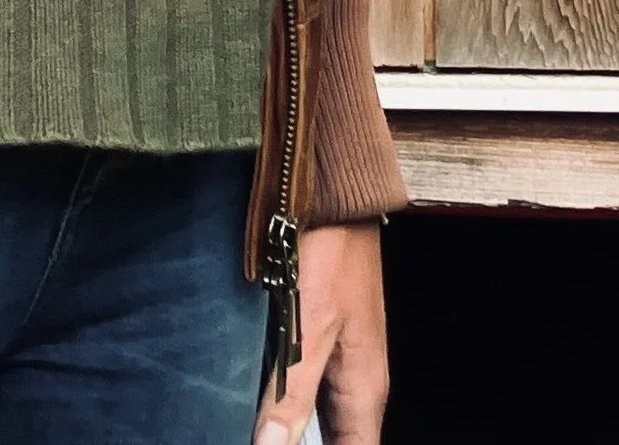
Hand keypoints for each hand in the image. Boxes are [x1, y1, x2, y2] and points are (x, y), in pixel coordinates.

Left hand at [255, 223, 388, 444]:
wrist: (337, 198)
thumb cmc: (331, 255)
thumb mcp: (307, 328)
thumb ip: (292, 393)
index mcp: (364, 391)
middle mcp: (356, 384)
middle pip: (336, 441)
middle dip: (297, 444)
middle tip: (260, 436)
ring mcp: (339, 363)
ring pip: (318, 419)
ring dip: (291, 427)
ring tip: (254, 425)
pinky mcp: (320, 341)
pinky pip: (305, 388)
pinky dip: (284, 400)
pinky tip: (254, 400)